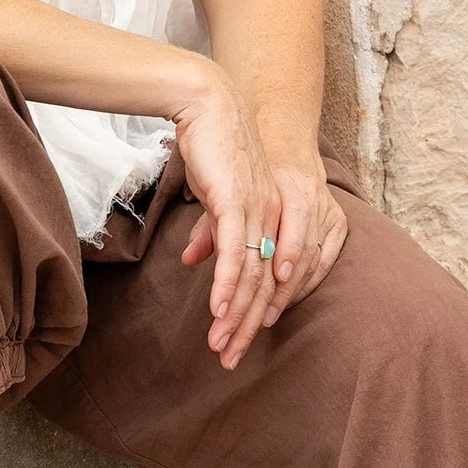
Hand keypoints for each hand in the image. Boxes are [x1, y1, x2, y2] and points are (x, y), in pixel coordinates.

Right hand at [171, 67, 283, 371]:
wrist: (206, 104)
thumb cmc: (209, 146)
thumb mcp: (213, 195)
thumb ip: (210, 230)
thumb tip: (195, 259)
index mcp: (271, 218)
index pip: (266, 278)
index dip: (252, 314)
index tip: (236, 344)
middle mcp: (272, 219)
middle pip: (264, 287)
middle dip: (246, 329)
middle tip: (230, 362)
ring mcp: (258, 212)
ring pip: (251, 278)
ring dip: (235, 317)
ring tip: (221, 347)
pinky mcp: (238, 204)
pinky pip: (235, 255)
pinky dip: (228, 287)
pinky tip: (219, 312)